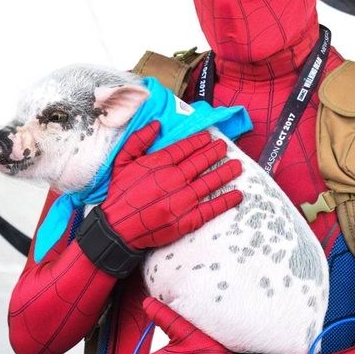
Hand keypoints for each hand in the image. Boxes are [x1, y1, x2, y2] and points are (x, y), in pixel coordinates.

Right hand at [101, 121, 241, 249]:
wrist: (117, 229)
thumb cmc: (119, 195)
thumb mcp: (121, 162)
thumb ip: (138, 140)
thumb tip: (157, 124)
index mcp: (158, 164)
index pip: (184, 148)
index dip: (199, 141)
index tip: (208, 137)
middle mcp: (173, 180)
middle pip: (200, 162)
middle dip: (215, 152)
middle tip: (225, 146)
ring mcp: (181, 201)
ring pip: (210, 182)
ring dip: (226, 173)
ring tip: (237, 166)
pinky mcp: (186, 220)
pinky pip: (211, 208)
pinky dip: (226, 201)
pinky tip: (237, 195)